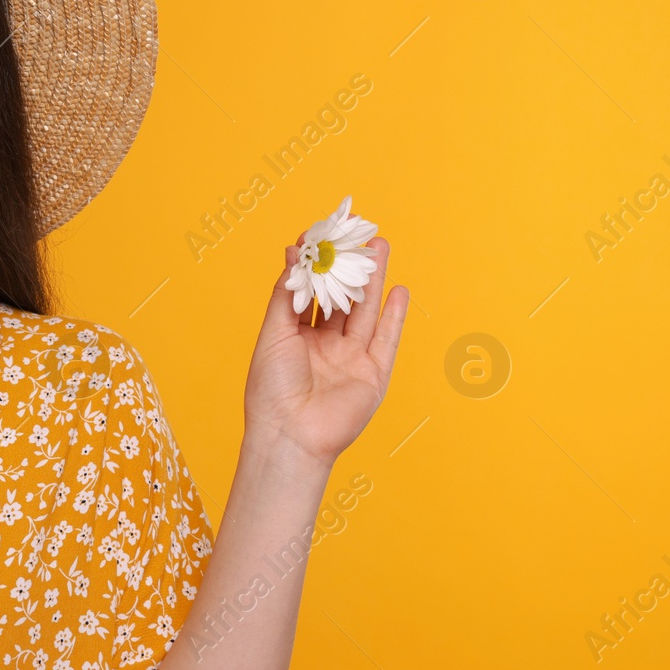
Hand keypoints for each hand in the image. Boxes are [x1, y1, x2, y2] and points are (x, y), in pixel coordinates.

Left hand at [242, 233, 407, 467]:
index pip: (311, 294)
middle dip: (350, 267)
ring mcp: (351, 360)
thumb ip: (287, 296)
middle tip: (358, 234)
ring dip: (373, 281)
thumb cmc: (271, 387)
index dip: (317, 266)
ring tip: (380, 247)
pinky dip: (394, 317)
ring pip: (365, 313)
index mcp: (296, 337)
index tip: (321, 235)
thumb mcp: (274, 333)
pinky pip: (386, 341)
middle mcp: (325, 346)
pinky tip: (399, 291)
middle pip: (342, 299)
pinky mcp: (373, 376)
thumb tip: (293, 254)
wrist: (290, 434)